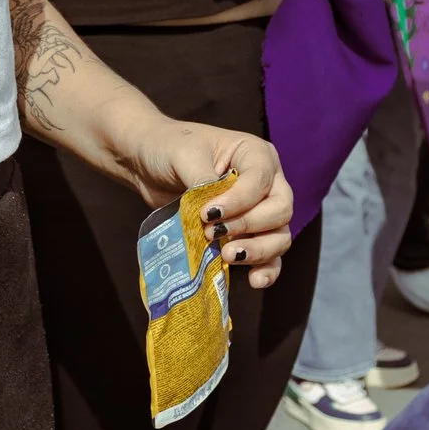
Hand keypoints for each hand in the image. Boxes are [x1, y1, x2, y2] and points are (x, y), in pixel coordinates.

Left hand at [122, 123, 291, 288]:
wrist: (149, 163)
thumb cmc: (169, 148)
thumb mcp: (184, 155)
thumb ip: (203, 182)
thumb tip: (214, 215)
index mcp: (256, 154)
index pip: (261, 182)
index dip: (239, 202)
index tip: (206, 214)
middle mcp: (267, 182)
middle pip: (279, 211)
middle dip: (249, 226)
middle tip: (213, 233)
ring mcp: (259, 210)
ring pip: (278, 236)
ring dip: (258, 251)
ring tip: (227, 257)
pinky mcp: (246, 234)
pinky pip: (269, 256)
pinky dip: (266, 269)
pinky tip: (254, 281)